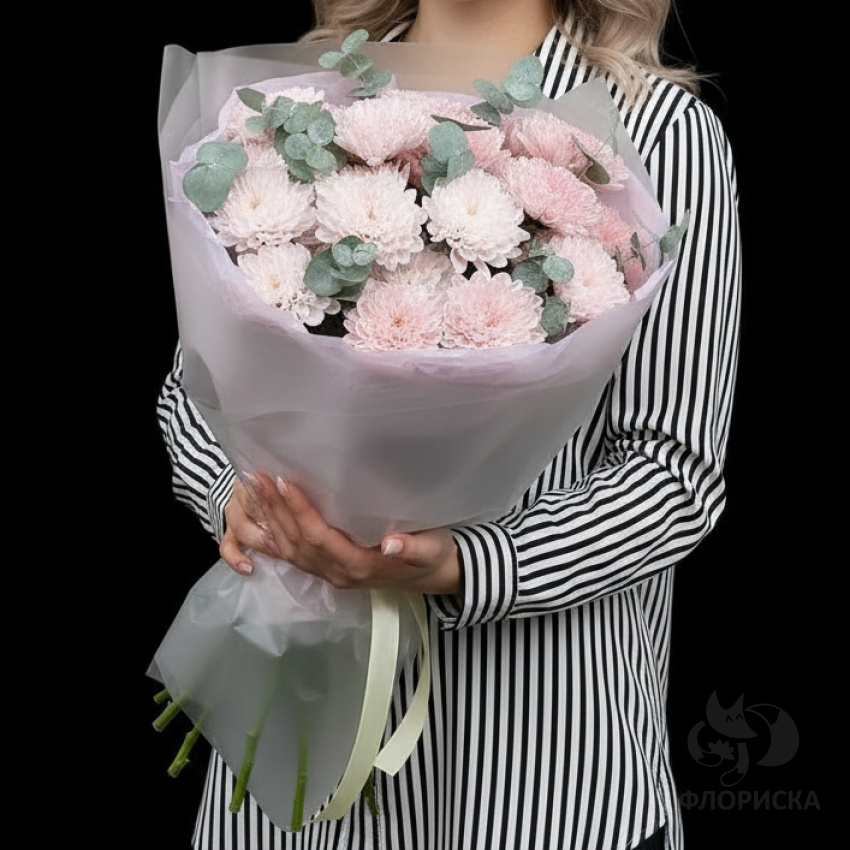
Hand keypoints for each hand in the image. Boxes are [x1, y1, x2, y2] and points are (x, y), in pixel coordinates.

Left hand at [220, 472, 461, 595]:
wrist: (437, 577)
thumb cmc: (434, 555)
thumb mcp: (431, 549)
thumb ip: (412, 546)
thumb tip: (390, 543)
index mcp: (360, 566)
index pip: (320, 536)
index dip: (300, 510)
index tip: (284, 482)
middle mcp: (338, 573)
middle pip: (297, 541)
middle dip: (275, 508)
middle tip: (256, 476)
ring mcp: (331, 575)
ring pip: (290, 548)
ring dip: (270, 517)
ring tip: (253, 487)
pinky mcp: (329, 571)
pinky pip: (293, 557)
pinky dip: (273, 539)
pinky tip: (258, 520)